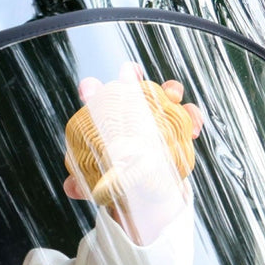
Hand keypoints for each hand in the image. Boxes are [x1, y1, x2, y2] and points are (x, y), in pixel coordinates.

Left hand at [64, 62, 203, 242]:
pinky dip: (193, 119)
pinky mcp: (178, 126)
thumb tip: (71, 188)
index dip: (91, 89)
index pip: (94, 95)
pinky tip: (193, 131)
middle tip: (134, 78)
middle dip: (133, 76)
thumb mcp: (97, 180)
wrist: (144, 188)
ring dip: (170, 90)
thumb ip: (82, 183)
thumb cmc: (115, 175)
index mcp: (107, 117)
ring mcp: (156, 114)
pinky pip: (189, 116)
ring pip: (165, 91)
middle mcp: (132, 108)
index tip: (89, 90)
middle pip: (132, 82)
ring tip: (173, 99)